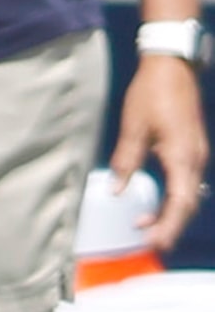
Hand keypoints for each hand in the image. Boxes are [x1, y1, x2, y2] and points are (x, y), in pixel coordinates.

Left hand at [108, 55, 210, 251]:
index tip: (154, 244)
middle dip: (169, 227)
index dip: (168, 226)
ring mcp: (195, 152)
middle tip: (149, 246)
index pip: (179, 202)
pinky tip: (153, 208)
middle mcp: (194, 157)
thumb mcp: (134, 127)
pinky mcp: (190, 148)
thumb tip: (116, 191)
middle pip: (186, 203)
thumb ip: (126, 161)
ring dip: (168, 214)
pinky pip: (185, 182)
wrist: (171, 64)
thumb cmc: (153, 92)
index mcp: (182, 155)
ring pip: (187, 194)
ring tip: (144, 230)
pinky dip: (171, 199)